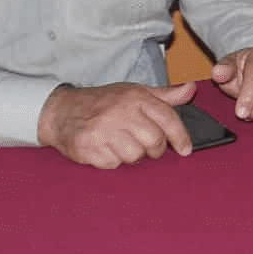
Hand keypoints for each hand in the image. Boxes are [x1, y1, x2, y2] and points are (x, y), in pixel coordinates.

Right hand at [37, 80, 196, 169]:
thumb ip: (164, 95)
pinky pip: (113, 164)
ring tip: (121, 143)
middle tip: (145, 145)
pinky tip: (105, 148)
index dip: (180, 137)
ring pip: (135, 156)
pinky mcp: (89, 148)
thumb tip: (191, 89)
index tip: (185, 149)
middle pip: (154, 141)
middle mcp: (120, 112)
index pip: (168, 119)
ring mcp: (103, 131)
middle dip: (155, 149)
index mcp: (135, 97)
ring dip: (131, 155)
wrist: (62, 111)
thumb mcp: (134, 92)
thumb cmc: (103, 102)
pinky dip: (112, 160)